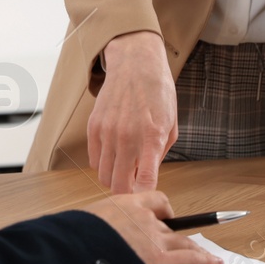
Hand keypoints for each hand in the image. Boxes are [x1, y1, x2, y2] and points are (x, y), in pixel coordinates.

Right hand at [82, 191, 223, 263]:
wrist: (73, 252)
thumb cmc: (72, 238)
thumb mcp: (84, 222)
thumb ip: (96, 225)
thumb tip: (84, 232)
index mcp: (125, 203)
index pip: (154, 200)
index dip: (163, 209)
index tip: (167, 214)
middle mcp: (144, 217)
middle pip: (168, 224)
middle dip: (174, 234)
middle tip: (179, 241)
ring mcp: (153, 238)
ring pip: (182, 241)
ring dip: (195, 248)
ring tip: (206, 254)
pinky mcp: (160, 259)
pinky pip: (189, 258)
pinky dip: (205, 261)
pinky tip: (214, 263)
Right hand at [88, 30, 176, 191]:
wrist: (136, 64)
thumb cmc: (158, 93)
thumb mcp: (171, 123)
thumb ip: (160, 153)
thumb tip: (148, 176)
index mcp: (152, 137)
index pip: (146, 180)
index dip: (145, 196)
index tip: (146, 199)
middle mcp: (127, 137)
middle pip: (119, 185)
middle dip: (127, 191)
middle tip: (134, 185)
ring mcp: (107, 132)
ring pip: (103, 176)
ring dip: (114, 178)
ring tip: (124, 169)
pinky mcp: (93, 127)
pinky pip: (93, 160)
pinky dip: (102, 163)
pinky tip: (114, 155)